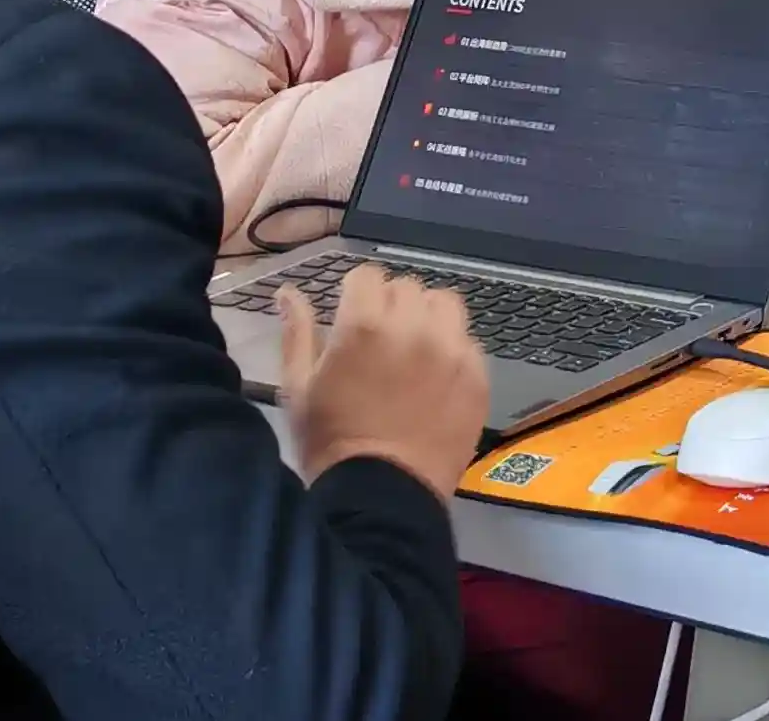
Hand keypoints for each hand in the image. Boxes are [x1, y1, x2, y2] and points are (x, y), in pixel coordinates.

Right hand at [282, 265, 489, 491]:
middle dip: (390, 304)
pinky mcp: (479, 376)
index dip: (356, 292)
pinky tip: (436, 377)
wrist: (383, 494)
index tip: (352, 314)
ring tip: (414, 348)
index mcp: (365, 324)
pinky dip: (453, 349)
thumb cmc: (331, 441)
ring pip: (445, 304)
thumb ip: (297, 331)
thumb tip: (289, 292)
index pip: (367, 275)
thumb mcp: (299, 387)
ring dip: (428, 317)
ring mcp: (453, 351)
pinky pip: (469, 342)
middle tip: (380, 339)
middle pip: (407, 287)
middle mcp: (415, 327)